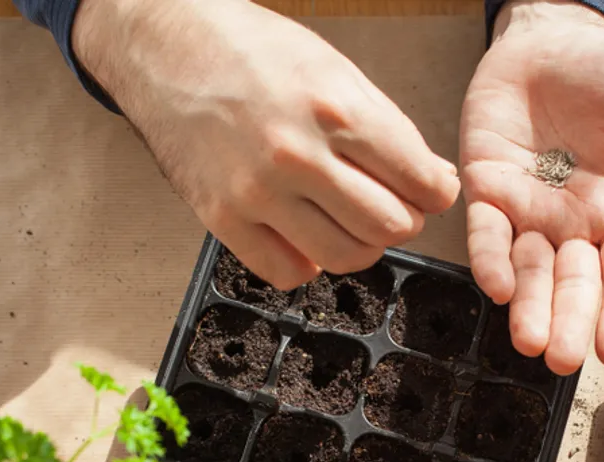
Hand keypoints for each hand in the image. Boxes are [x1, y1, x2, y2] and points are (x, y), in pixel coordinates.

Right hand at [74, 0, 460, 288]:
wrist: (168, 47)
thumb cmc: (252, 52)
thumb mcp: (336, 70)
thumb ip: (389, 129)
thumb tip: (434, 180)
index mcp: (335, 109)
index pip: (420, 182)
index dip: (435, 193)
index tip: (429, 191)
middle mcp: (297, 154)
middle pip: (389, 226)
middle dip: (402, 220)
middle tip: (390, 205)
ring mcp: (257, 191)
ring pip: (345, 256)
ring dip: (361, 245)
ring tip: (350, 222)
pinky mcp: (222, 217)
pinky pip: (287, 272)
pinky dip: (308, 263)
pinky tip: (306, 234)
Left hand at [460, 0, 603, 374]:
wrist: (547, 41)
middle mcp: (572, 224)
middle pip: (573, 284)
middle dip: (568, 322)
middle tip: (563, 361)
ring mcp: (527, 211)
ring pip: (528, 271)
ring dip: (528, 308)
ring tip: (529, 343)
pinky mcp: (486, 190)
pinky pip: (486, 233)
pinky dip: (489, 258)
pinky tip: (496, 287)